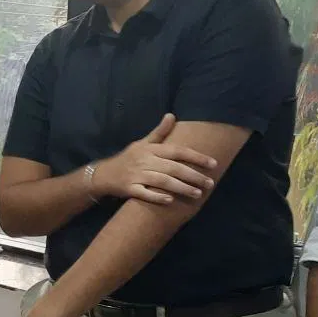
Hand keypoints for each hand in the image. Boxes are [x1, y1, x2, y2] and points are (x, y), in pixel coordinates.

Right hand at [92, 114, 217, 205]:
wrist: (104, 174)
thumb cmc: (128, 159)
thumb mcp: (142, 143)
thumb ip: (159, 132)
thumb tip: (172, 115)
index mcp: (150, 149)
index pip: (177, 151)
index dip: (196, 157)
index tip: (213, 163)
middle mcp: (144, 161)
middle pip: (173, 168)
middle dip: (193, 176)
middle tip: (210, 183)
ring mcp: (136, 175)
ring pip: (162, 181)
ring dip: (181, 188)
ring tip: (197, 194)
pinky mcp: (128, 189)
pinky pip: (144, 194)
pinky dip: (156, 197)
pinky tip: (170, 201)